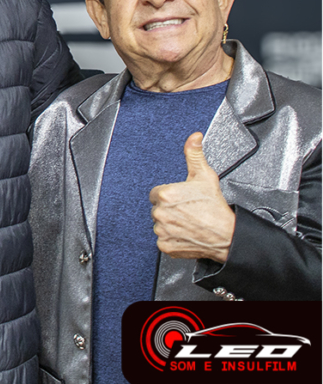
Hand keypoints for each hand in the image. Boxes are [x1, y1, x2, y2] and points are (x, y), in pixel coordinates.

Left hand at [149, 132, 235, 262]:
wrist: (227, 235)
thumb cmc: (216, 208)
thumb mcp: (205, 176)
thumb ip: (194, 154)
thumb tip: (194, 138)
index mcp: (165, 194)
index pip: (157, 193)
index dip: (169, 195)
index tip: (181, 199)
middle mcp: (160, 213)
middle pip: (157, 208)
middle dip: (170, 208)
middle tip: (187, 210)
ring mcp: (162, 231)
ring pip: (160, 224)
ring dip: (170, 223)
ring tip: (188, 221)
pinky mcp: (165, 245)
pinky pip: (163, 239)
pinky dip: (172, 238)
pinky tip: (185, 232)